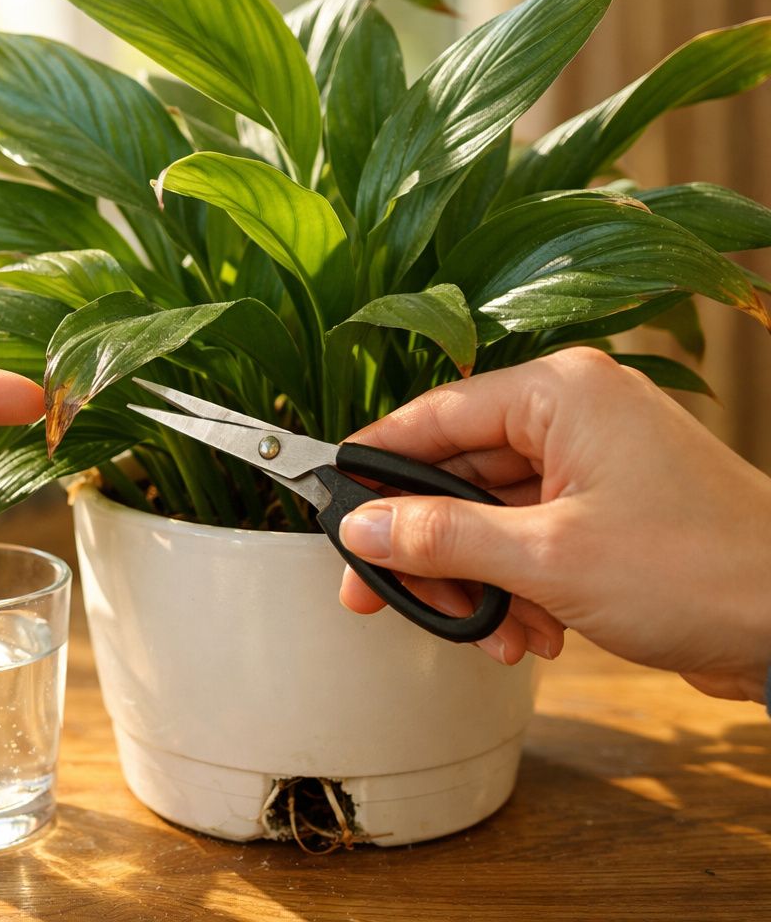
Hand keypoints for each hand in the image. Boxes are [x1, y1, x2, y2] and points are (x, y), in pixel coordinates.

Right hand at [334, 347, 770, 700]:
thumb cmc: (699, 572)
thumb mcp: (548, 559)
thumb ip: (442, 538)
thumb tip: (361, 527)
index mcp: (561, 394)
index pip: (433, 416)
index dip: (375, 469)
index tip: (331, 510)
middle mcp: (574, 417)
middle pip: (455, 474)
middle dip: (429, 550)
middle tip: (382, 599)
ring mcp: (593, 466)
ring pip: (488, 518)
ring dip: (478, 583)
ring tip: (494, 635)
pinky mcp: (607, 513)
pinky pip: (527, 542)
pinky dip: (519, 590)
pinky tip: (534, 635)